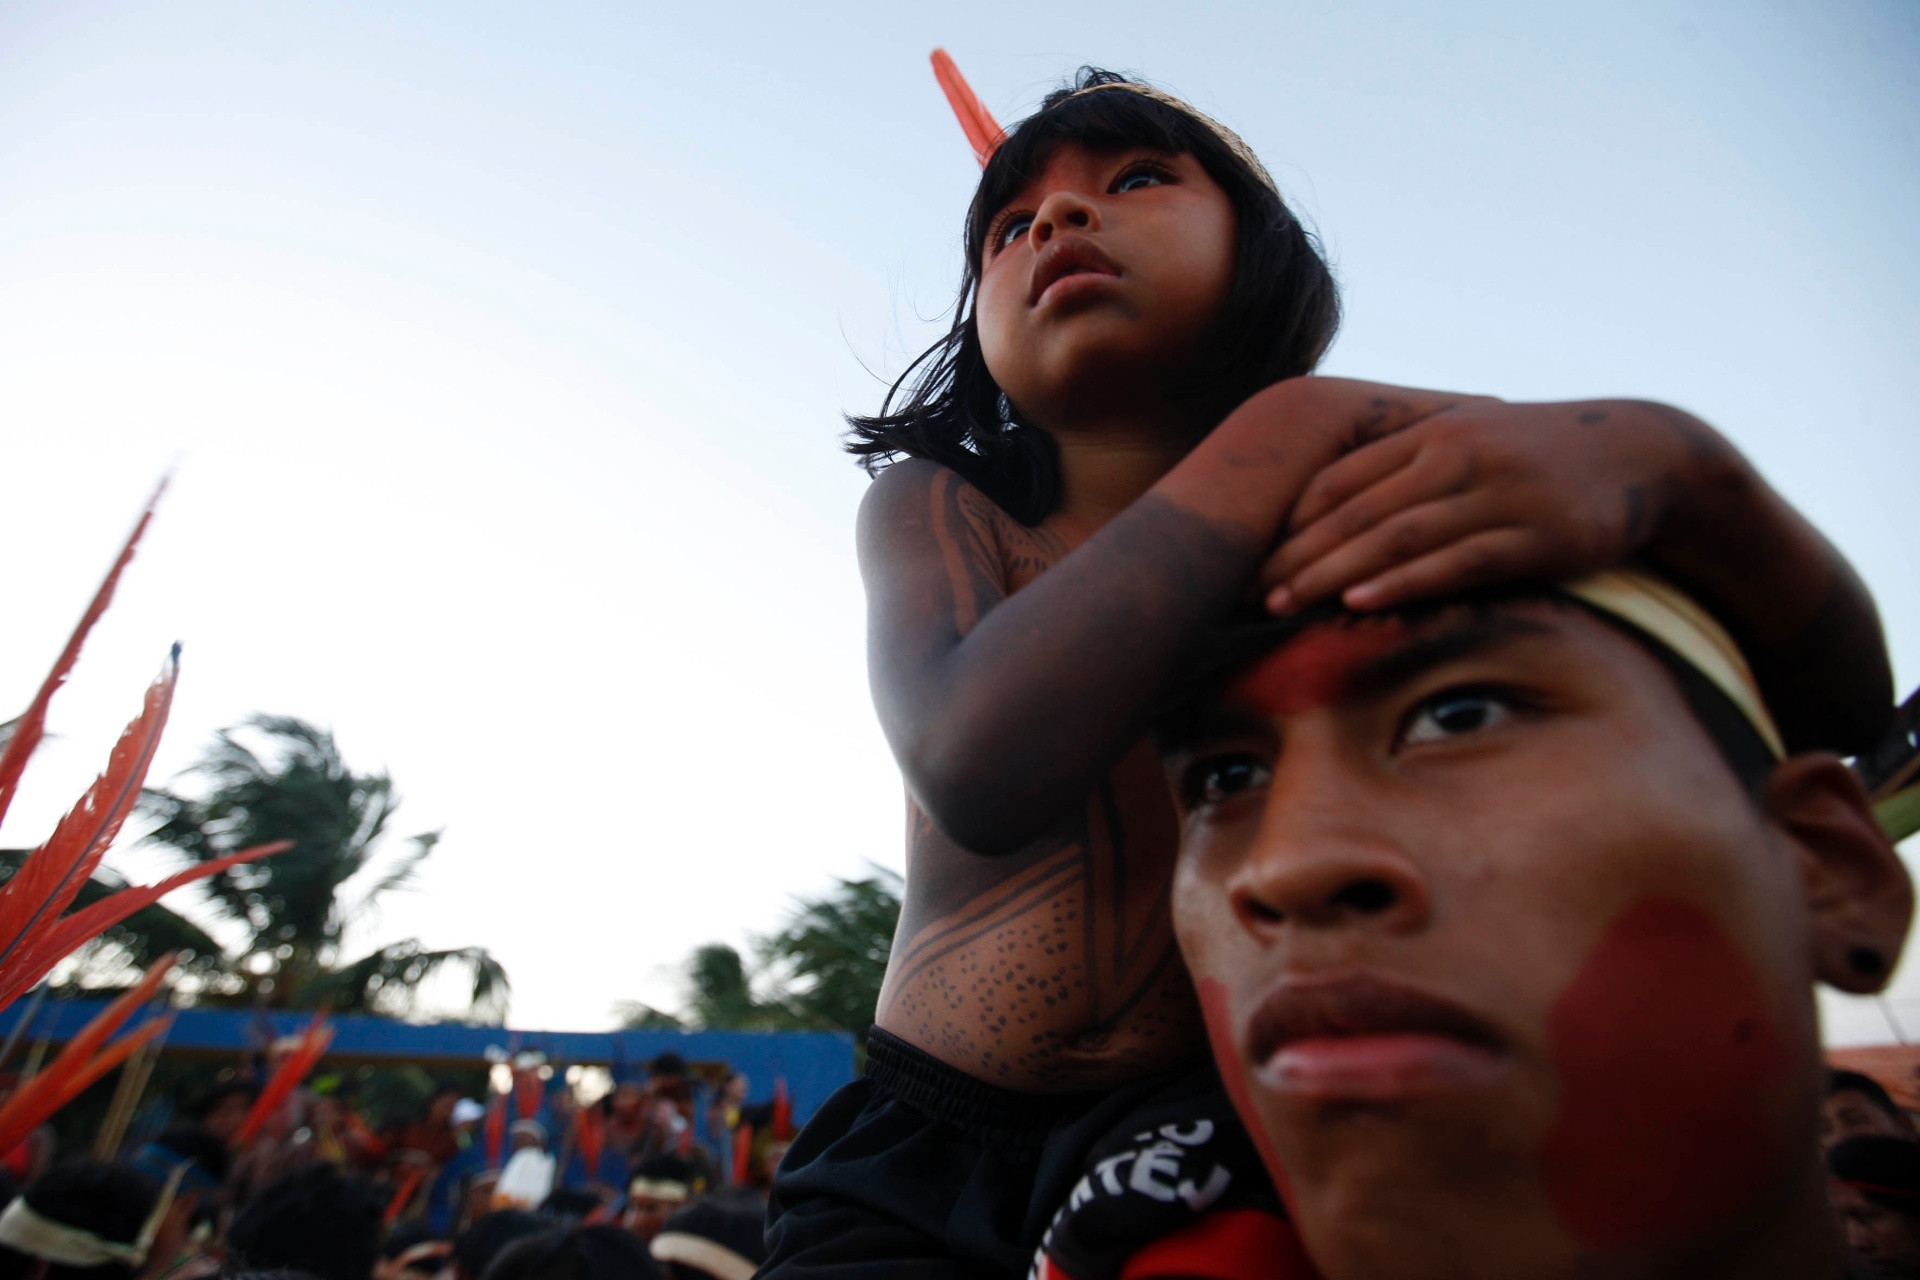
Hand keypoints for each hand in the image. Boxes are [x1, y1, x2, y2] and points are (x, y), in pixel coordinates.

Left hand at [1260, 398, 1701, 612]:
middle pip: (1357, 510)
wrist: (1645, 452)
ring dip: (1333, 571)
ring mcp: (1495, 493)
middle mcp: (1455, 456)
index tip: (1245, 555)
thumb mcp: (1473, 444)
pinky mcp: (1534, 534)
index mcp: (1431, 434)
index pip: (1341, 477)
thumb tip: (1343, 514)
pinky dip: (1402, 581)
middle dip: (1296, 553)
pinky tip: (1359, 602)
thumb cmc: (1543, 458)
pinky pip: (1455, 561)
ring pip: (1396, 535)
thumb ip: (1411, 469)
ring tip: (1281, 603)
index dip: (1288, 519)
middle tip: (1247, 592)